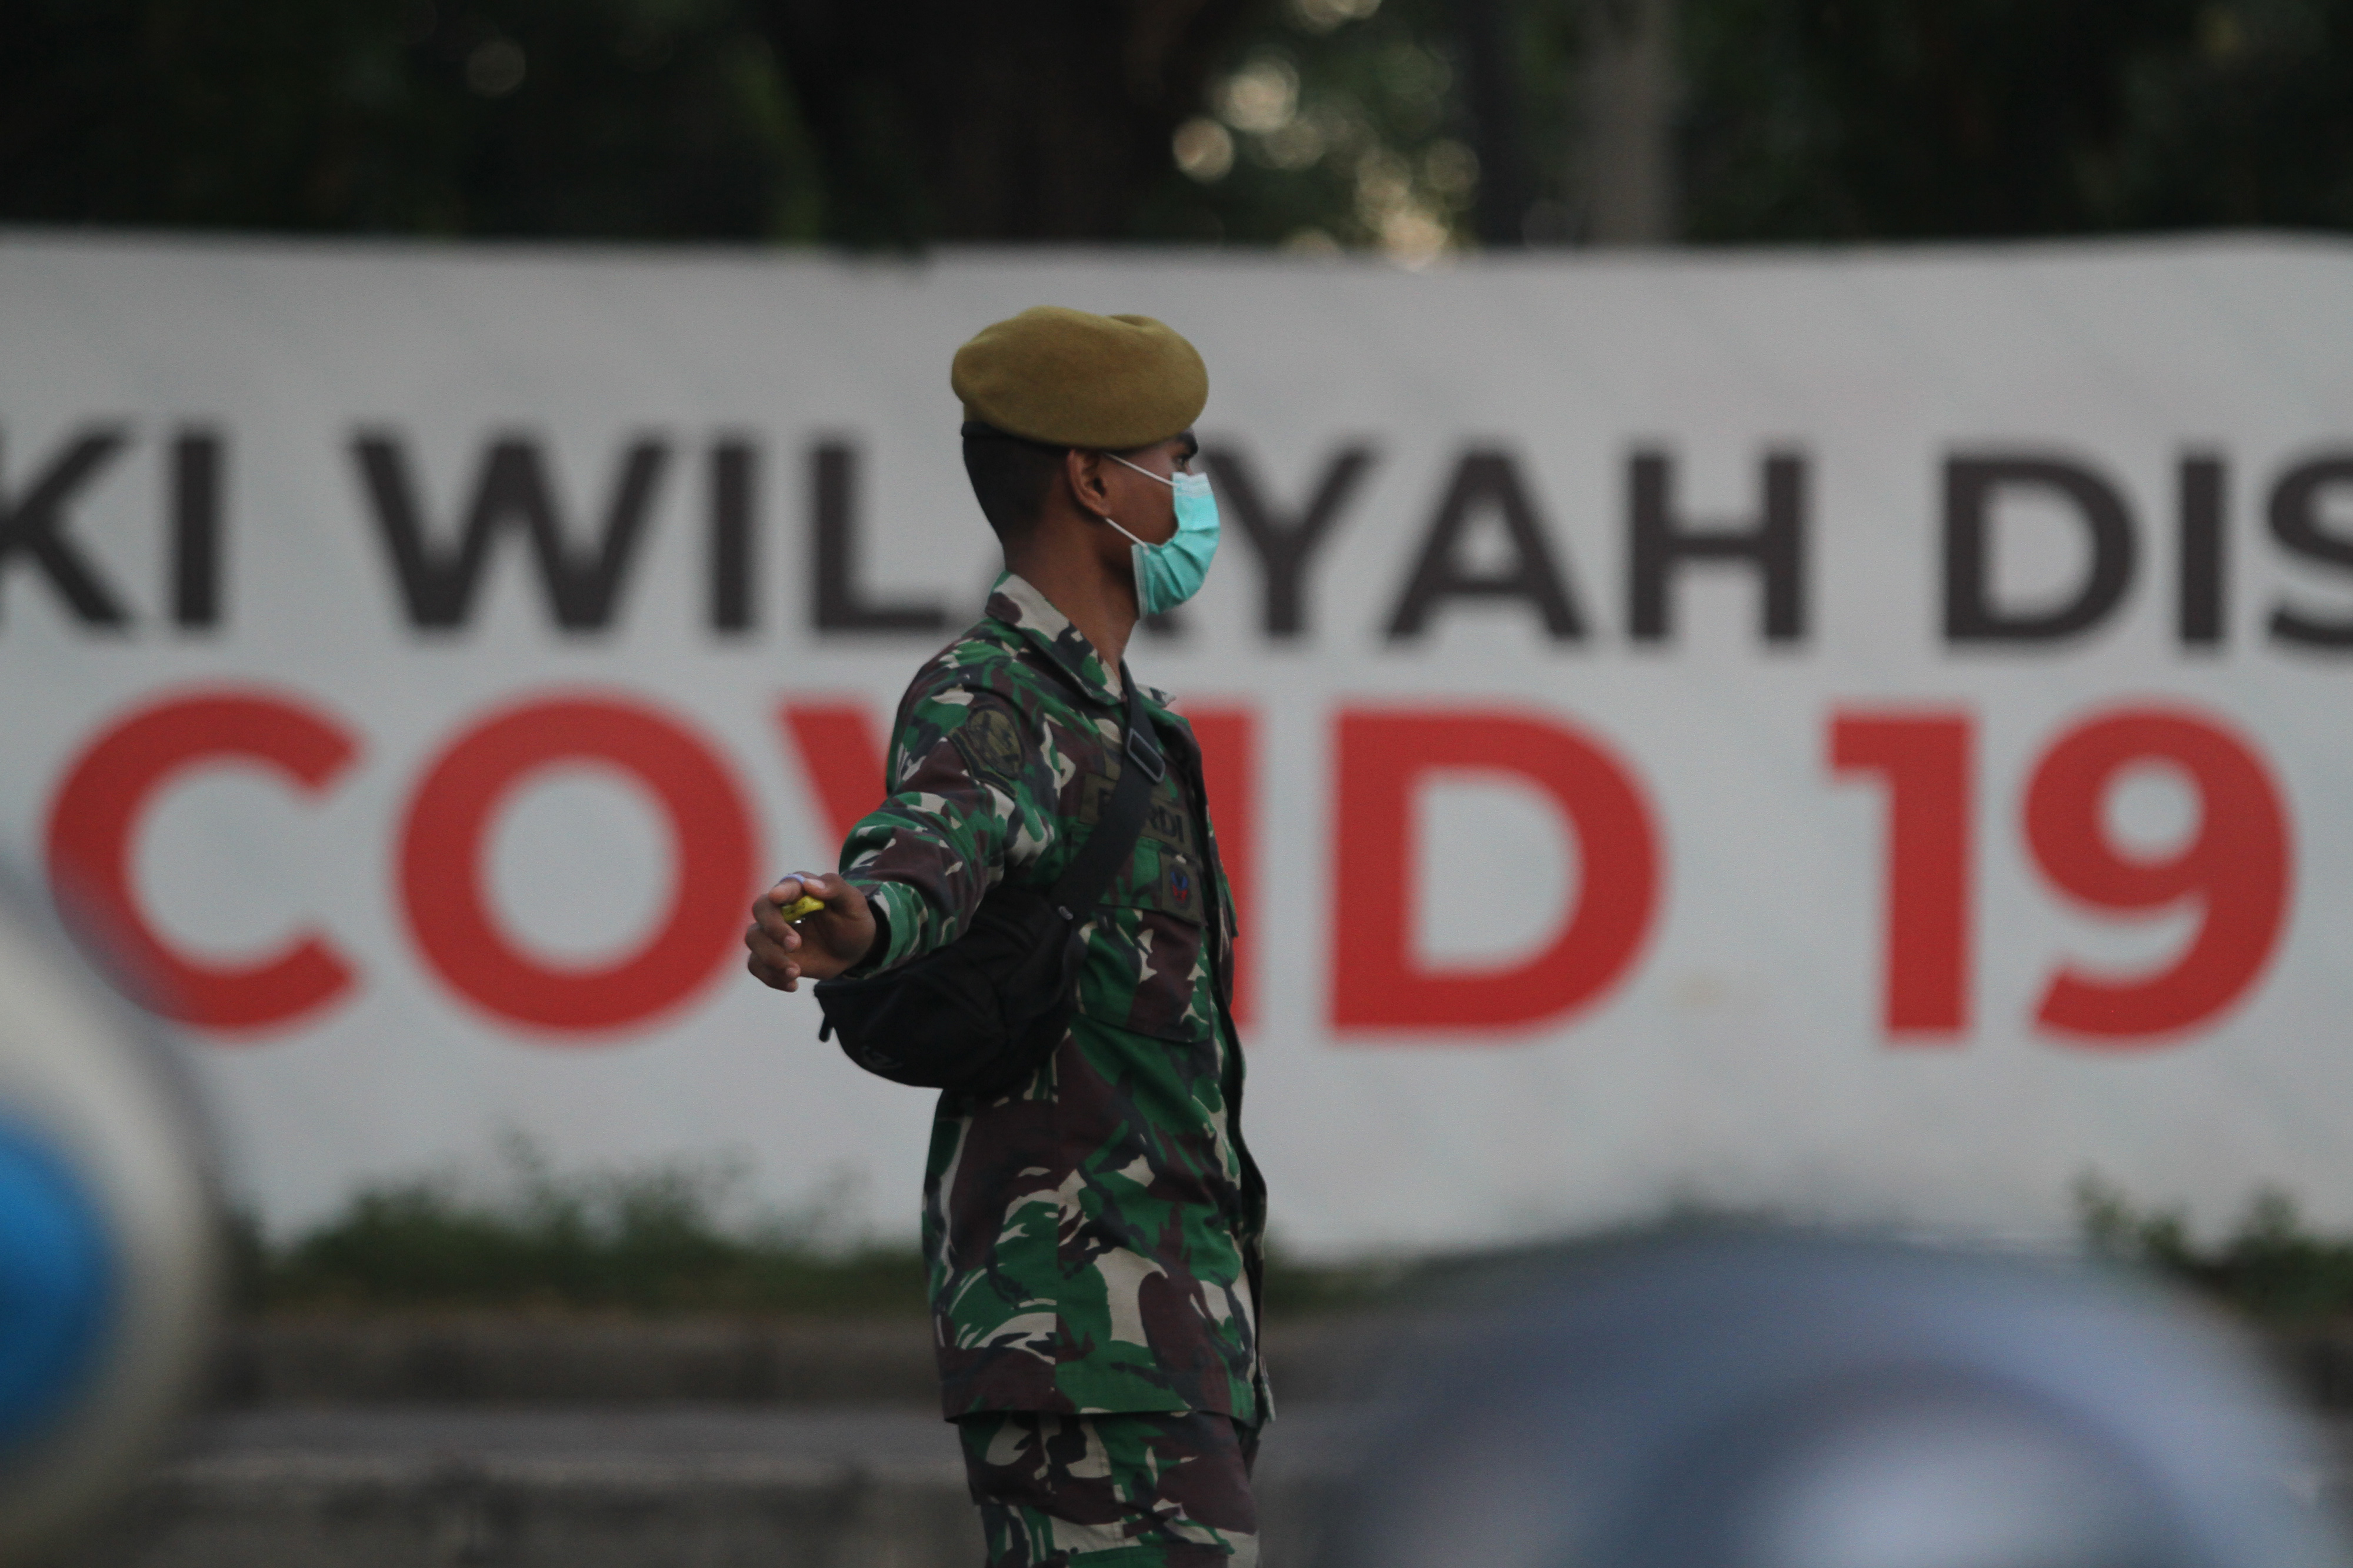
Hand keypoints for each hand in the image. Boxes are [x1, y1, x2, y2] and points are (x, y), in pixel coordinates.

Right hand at [745, 871, 875, 991]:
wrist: (853, 950)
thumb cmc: (852, 920)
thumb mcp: (854, 903)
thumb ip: (835, 888)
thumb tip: (810, 884)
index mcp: (800, 889)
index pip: (786, 886)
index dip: (780, 891)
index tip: (777, 897)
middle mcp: (781, 908)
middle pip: (761, 909)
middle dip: (774, 928)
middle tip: (796, 944)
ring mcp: (773, 933)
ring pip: (753, 939)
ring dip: (770, 957)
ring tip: (795, 972)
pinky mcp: (773, 955)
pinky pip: (756, 964)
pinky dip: (770, 977)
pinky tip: (792, 985)